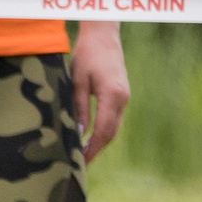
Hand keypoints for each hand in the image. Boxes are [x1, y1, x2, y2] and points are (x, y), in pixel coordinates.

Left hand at [68, 22, 129, 162]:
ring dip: (101, 142)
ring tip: (84, 155)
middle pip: (111, 133)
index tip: (81, 162)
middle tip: (81, 165)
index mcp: (112, 95)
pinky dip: (104, 131)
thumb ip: (78, 108)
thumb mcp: (77, 82)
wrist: (104, 36)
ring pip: (114, 127)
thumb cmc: (87, 55)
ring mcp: (124, 97)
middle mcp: (123, 99)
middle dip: (97, 150)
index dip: (93, 149)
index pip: (104, 130)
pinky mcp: (122, 95)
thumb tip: (79, 135)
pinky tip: (91, 137)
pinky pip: (114, 118)